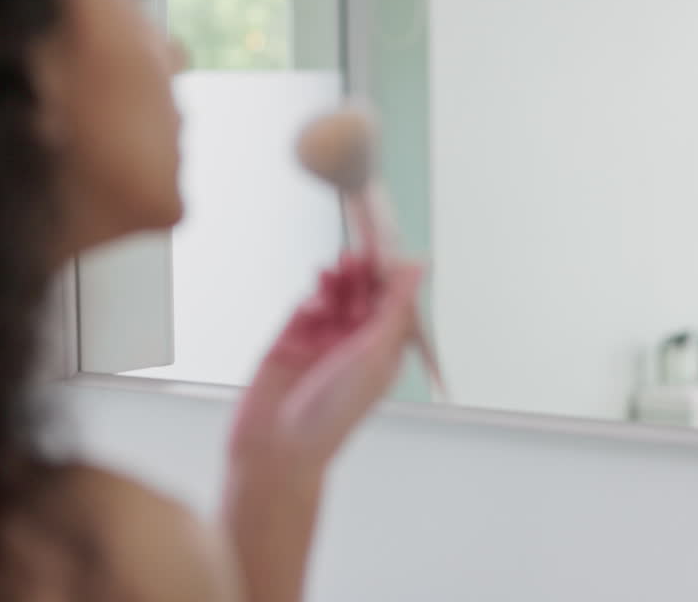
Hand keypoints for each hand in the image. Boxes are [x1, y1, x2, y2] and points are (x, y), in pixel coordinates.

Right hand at [228, 251, 422, 478]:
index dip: (392, 276)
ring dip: (336, 282)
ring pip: (332, 299)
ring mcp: (320, 344)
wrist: (278, 448)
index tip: (389, 250)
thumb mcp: (375, 353)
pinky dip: (310, 300)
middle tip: (359, 253)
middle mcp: (354, 346)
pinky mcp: (289, 343)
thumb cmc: (333, 414)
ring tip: (336, 266)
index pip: (393, 304)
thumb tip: (419, 268)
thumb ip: (396, 306)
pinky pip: (303, 310)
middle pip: (362, 296)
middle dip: (362, 274)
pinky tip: (314, 299)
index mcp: (384, 352)